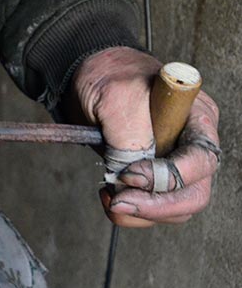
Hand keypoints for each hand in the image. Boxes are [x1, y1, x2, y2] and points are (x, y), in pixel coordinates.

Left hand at [70, 47, 219, 226]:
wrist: (86, 76)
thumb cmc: (109, 76)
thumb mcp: (117, 96)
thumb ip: (129, 134)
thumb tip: (131, 171)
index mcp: (196, 118)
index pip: (201, 162)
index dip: (168, 177)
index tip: (129, 175)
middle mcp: (192, 144)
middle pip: (194, 194)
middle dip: (156, 206)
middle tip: (119, 201)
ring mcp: (174, 163)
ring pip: (175, 209)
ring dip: (140, 212)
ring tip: (109, 194)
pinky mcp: (152, 178)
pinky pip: (152, 208)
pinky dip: (130, 211)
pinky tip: (109, 193)